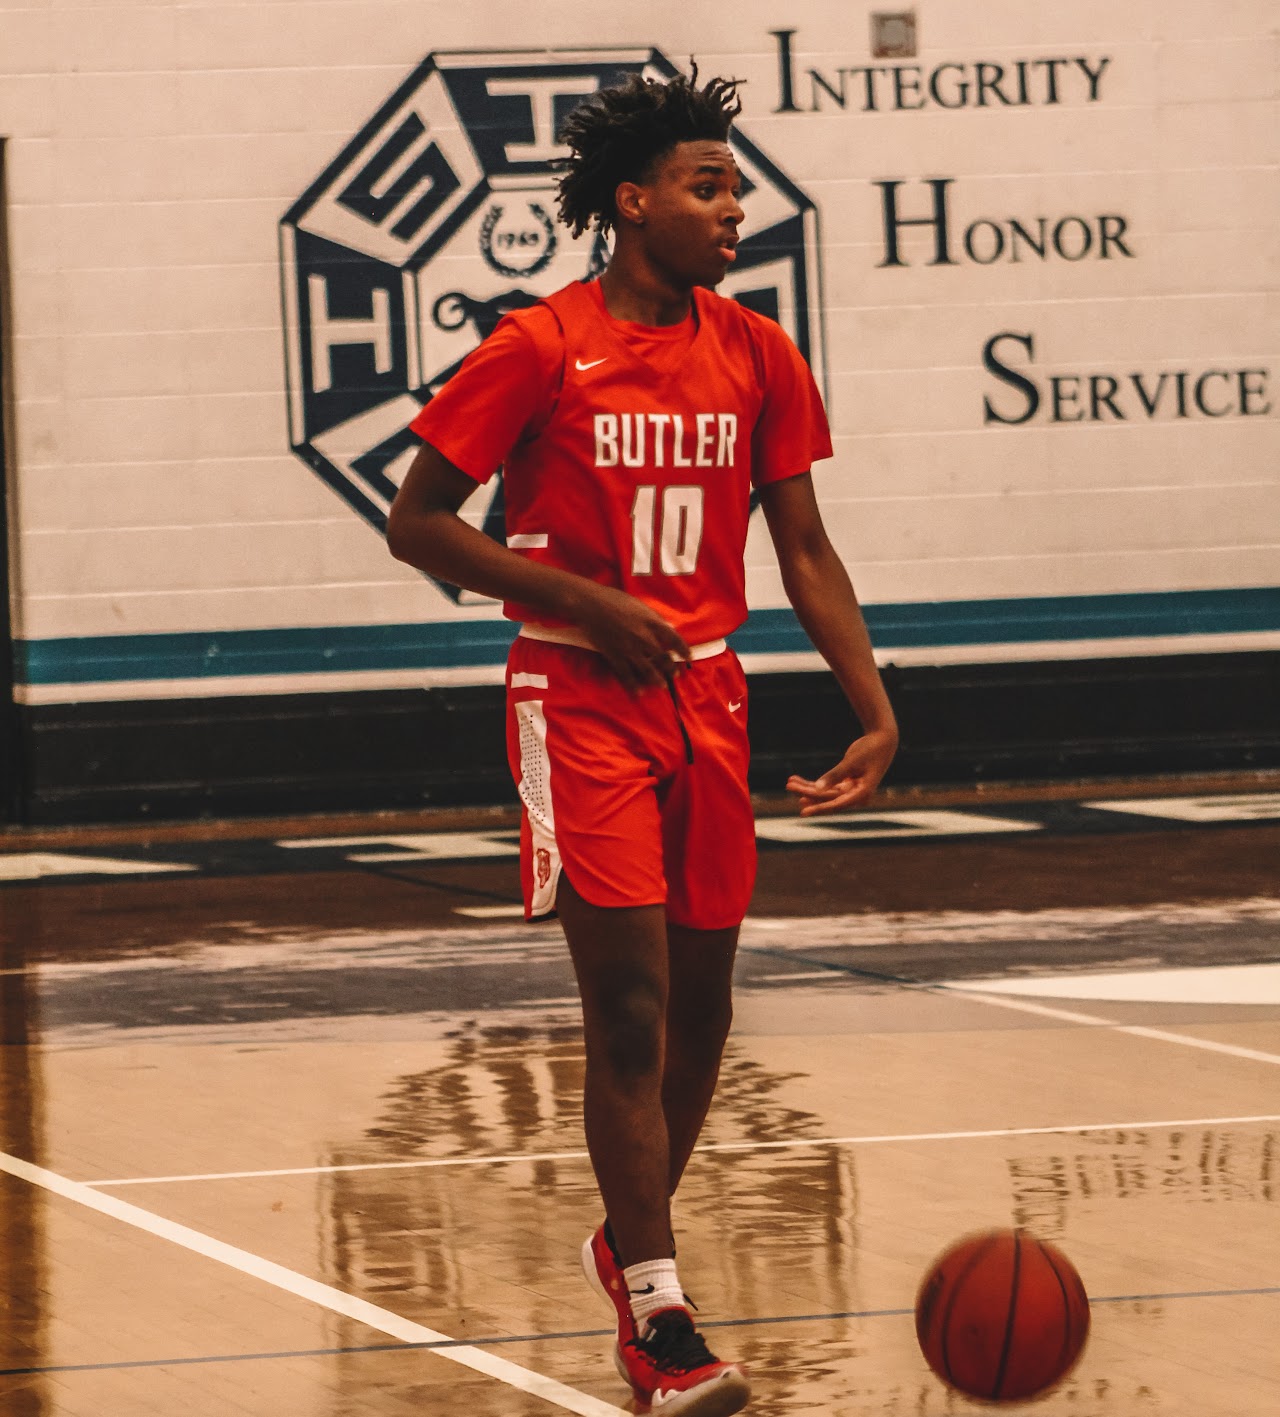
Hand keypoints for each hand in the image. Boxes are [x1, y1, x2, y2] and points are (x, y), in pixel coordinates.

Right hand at [574, 585, 691, 689]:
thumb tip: (664, 628)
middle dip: (670, 668)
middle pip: (662, 657)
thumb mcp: (639, 605)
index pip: (674, 638)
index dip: (683, 649)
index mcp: (651, 622)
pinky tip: (639, 692)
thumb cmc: (614, 599)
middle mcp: (643, 637)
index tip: (688, 658)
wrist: (590, 604)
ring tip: (662, 685)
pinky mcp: (614, 655)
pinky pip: (625, 674)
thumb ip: (652, 619)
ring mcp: (628, 648)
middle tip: (675, 675)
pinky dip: (633, 685)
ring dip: (656, 679)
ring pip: (647, 669)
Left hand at [785, 728, 897, 815]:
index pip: (837, 804)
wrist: (883, 739)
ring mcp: (851, 791)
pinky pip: (827, 787)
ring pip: (825, 793)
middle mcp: (856, 796)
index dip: (819, 808)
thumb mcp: (851, 762)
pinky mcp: (846, 785)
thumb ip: (834, 776)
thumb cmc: (870, 749)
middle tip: (789, 786)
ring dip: (807, 788)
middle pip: (827, 798)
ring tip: (790, 783)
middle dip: (807, 793)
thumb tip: (817, 789)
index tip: (803, 812)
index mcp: (862, 794)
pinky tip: (797, 780)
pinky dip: (813, 783)